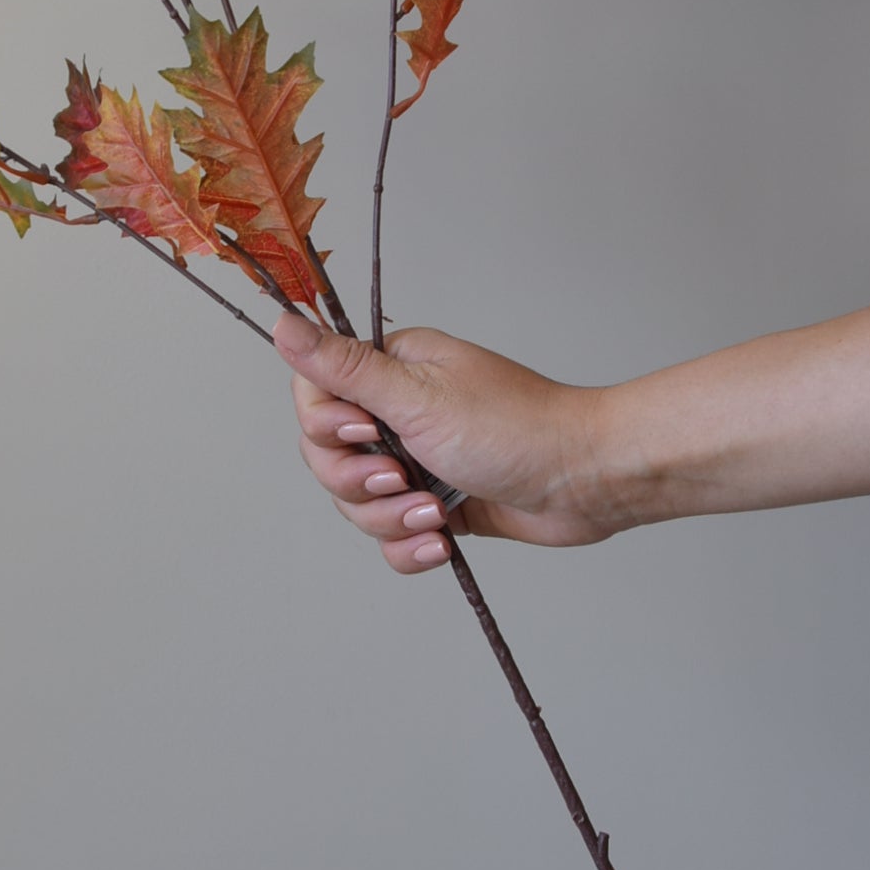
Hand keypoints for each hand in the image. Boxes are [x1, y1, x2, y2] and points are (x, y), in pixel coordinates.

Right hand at [271, 314, 624, 575]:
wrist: (586, 480)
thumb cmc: (516, 427)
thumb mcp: (417, 397)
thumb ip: (344, 369)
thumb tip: (282, 324)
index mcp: (392, 371)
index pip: (313, 398)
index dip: (328, 427)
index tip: (369, 433)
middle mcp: (398, 413)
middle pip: (327, 458)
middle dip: (359, 484)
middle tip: (403, 479)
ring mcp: (418, 461)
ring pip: (358, 505)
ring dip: (392, 519)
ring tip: (438, 514)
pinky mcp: (439, 504)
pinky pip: (394, 536)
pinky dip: (412, 545)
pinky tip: (443, 542)